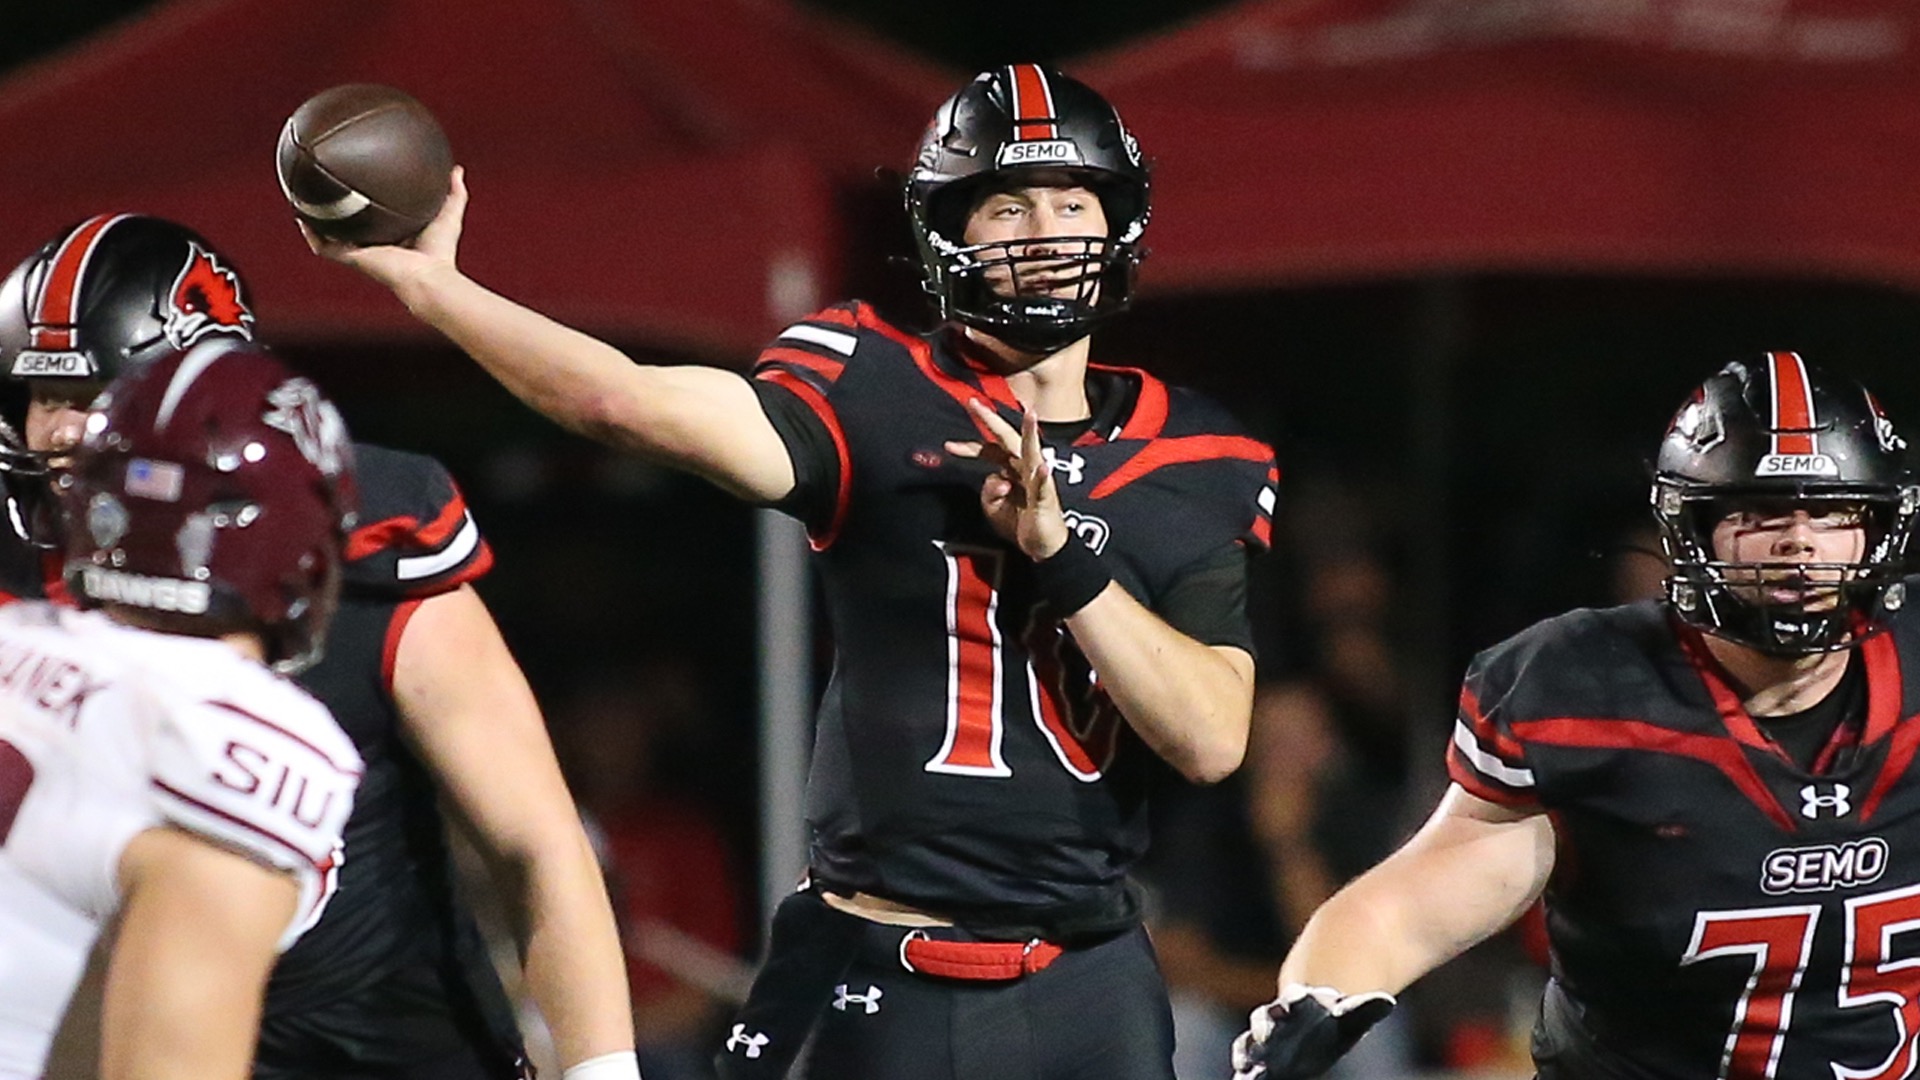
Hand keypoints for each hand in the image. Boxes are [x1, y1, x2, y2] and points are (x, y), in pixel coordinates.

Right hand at [299, 165, 468, 297]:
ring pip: (332, 236)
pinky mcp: (352, 258)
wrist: (428, 277)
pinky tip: (301, 216)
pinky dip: (311, 233)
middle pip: (352, 228)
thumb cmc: (441, 254)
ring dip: (317, 220)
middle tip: (325, 191)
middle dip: (338, 212)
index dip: (368, 207)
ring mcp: (361, 254)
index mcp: (394, 238)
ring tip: (303, 200)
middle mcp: (375, 246)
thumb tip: (457, 169)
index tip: (360, 189)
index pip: (377, 221)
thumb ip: (453, 193)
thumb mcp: (448, 214)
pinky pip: (324, 246)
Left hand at [944, 399, 1069, 560]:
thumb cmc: (1020, 522)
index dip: (969, 447)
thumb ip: (988, 492)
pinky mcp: (1045, 499)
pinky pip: (1043, 487)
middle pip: (1007, 440)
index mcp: (1011, 468)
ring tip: (1030, 416)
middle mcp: (1025, 468)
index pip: (990, 450)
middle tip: (974, 403)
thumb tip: (995, 480)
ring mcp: (1038, 481)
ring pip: (1032, 453)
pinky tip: (1042, 468)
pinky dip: (1042, 478)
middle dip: (991, 420)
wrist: (1042, 546)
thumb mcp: (993, 508)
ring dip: (1031, 433)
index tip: (948, 446)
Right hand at [1230, 984, 1396, 1079]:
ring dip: (1247, 1052)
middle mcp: (1276, 1019)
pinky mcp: (1259, 1061)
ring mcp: (1264, 1040)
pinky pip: (1246, 1064)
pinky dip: (1243, 1072)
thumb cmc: (1335, 1022)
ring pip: (1250, 1042)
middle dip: (1263, 1026)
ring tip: (1248, 1066)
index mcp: (1299, 1002)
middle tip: (1264, 1037)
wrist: (1314, 1029)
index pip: (1293, 998)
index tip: (1293, 1004)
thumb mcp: (1352, 1016)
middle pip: (1264, 1018)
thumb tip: (1388, 1001)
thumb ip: (1366, 1008)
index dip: (1293, 1000)